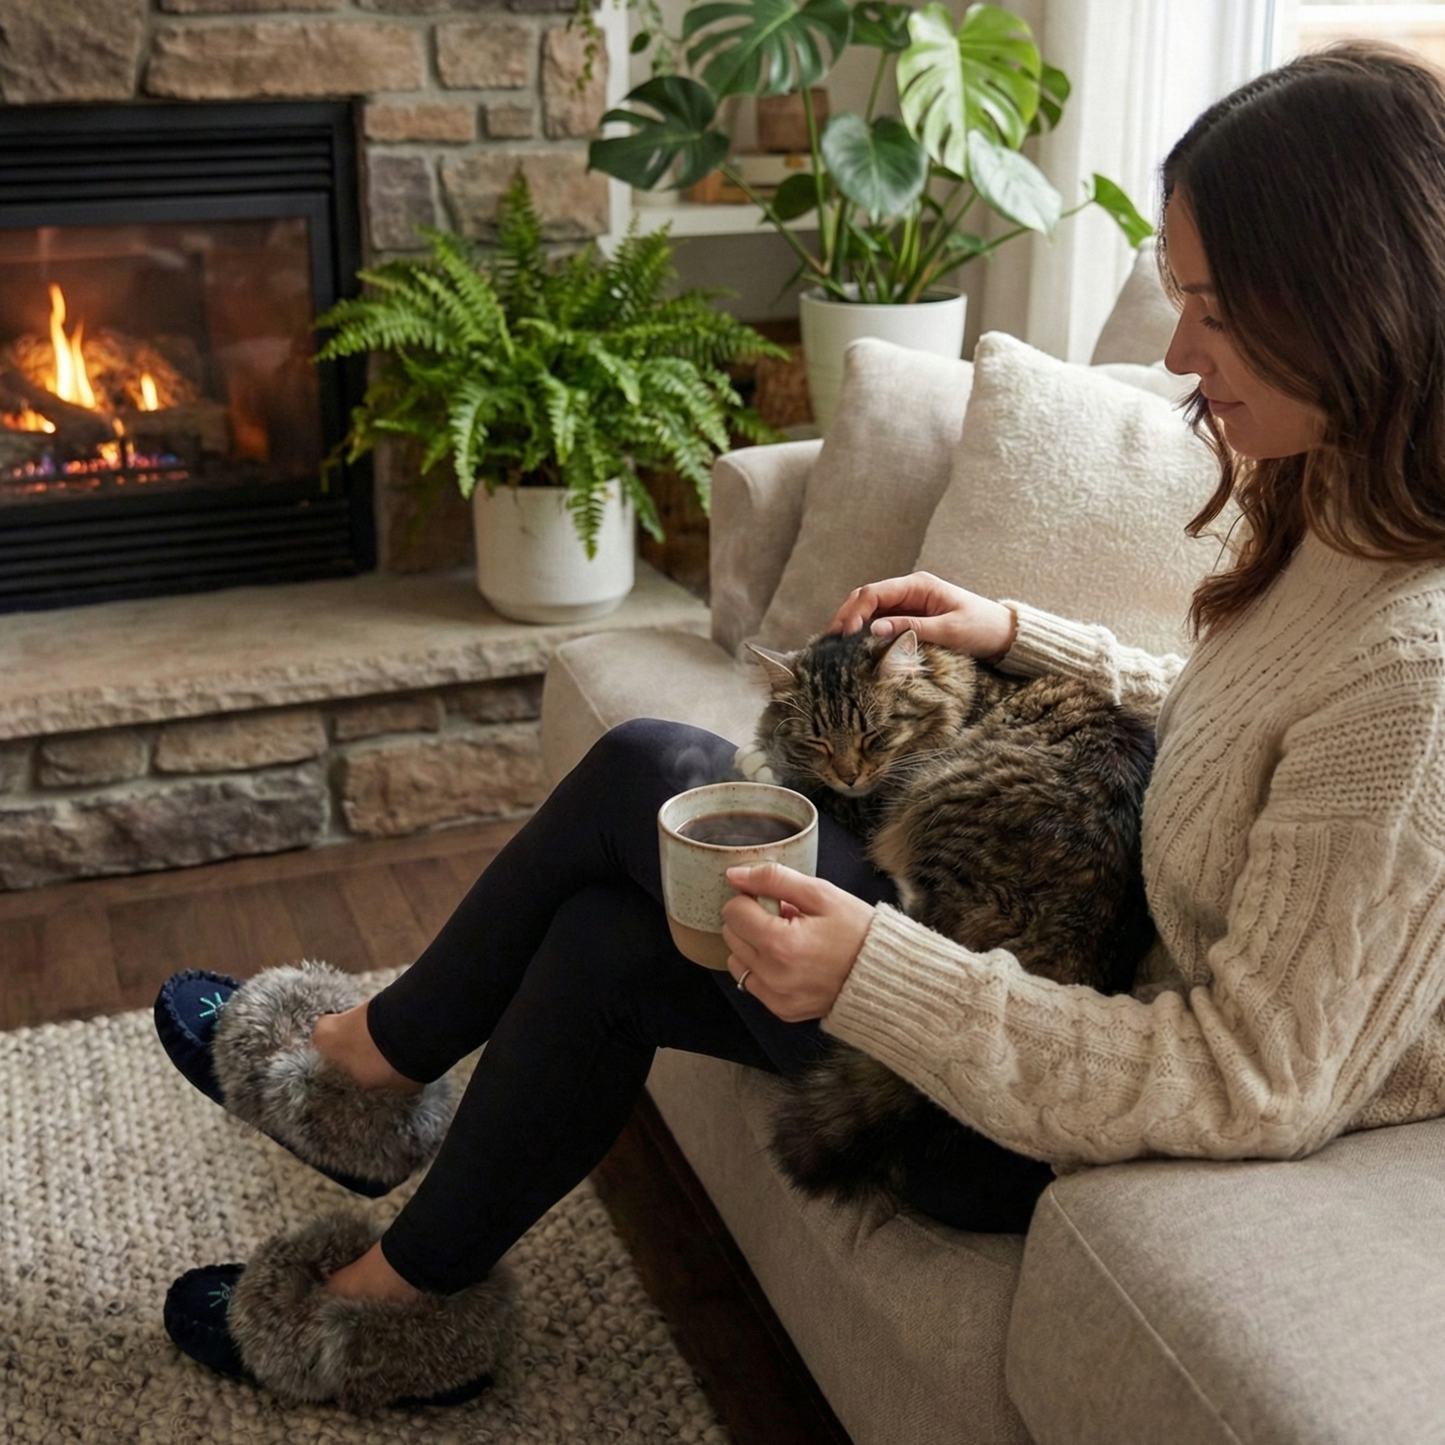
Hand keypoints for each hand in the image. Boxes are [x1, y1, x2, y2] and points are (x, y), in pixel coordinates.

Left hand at [720, 863, 874, 1020]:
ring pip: (737, 960)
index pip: (733, 911)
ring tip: (790, 940)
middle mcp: (772, 975)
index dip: (752, 898)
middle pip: (732, 935)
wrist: (887, 976)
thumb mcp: (822, 894)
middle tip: (788, 919)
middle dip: (752, 921)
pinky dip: (763, 968)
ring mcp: (776, 997)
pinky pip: (752, 983)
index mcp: (780, 944)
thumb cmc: (859, 932)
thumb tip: (735, 875)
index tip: (777, 900)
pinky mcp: (782, 1010)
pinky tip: (792, 960)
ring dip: (754, 945)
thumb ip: (774, 879)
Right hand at [828, 572, 1016, 657]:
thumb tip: (873, 629)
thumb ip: (911, 628)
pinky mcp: (909, 619)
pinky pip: (880, 623)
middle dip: (846, 616)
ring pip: (869, 611)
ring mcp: (907, 605)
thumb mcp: (949, 630)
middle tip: (829, 641)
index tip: (845, 635)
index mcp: (918, 585)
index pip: (875, 592)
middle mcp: (909, 591)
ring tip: (834, 646)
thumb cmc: (981, 628)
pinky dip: (864, 634)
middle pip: (866, 598)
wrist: (1003, 634)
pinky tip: (853, 648)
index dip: (856, 612)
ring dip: (852, 626)